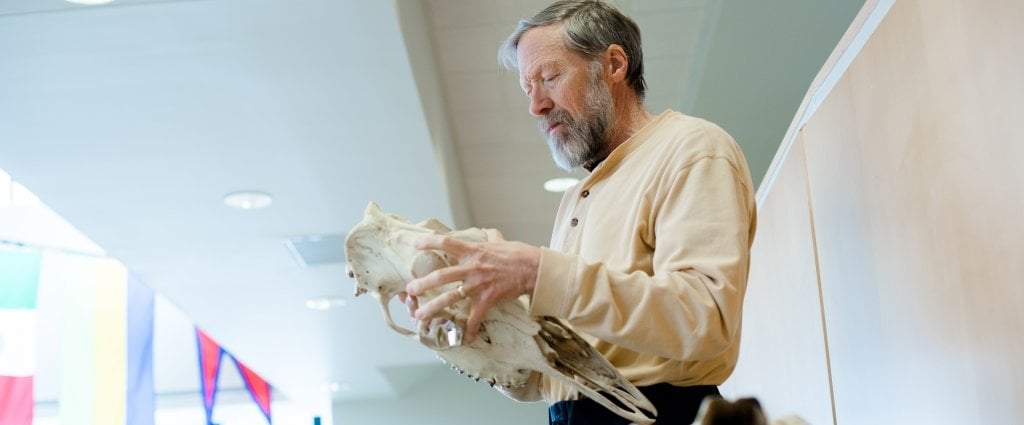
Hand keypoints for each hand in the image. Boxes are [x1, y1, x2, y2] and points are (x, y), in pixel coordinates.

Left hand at [405, 229, 539, 343]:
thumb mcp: (502, 241)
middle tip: (409, 290)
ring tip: (419, 314)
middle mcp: (472, 267)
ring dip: (433, 307)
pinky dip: (470, 330)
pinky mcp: (488, 299)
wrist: (534, 269)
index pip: (446, 243)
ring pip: (450, 297)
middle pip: (441, 276)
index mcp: (473, 251)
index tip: (415, 245)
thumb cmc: (519, 254)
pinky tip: (465, 339)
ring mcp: (478, 285)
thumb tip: (490, 232)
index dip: (429, 243)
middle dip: (422, 283)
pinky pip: (475, 317)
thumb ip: (492, 237)